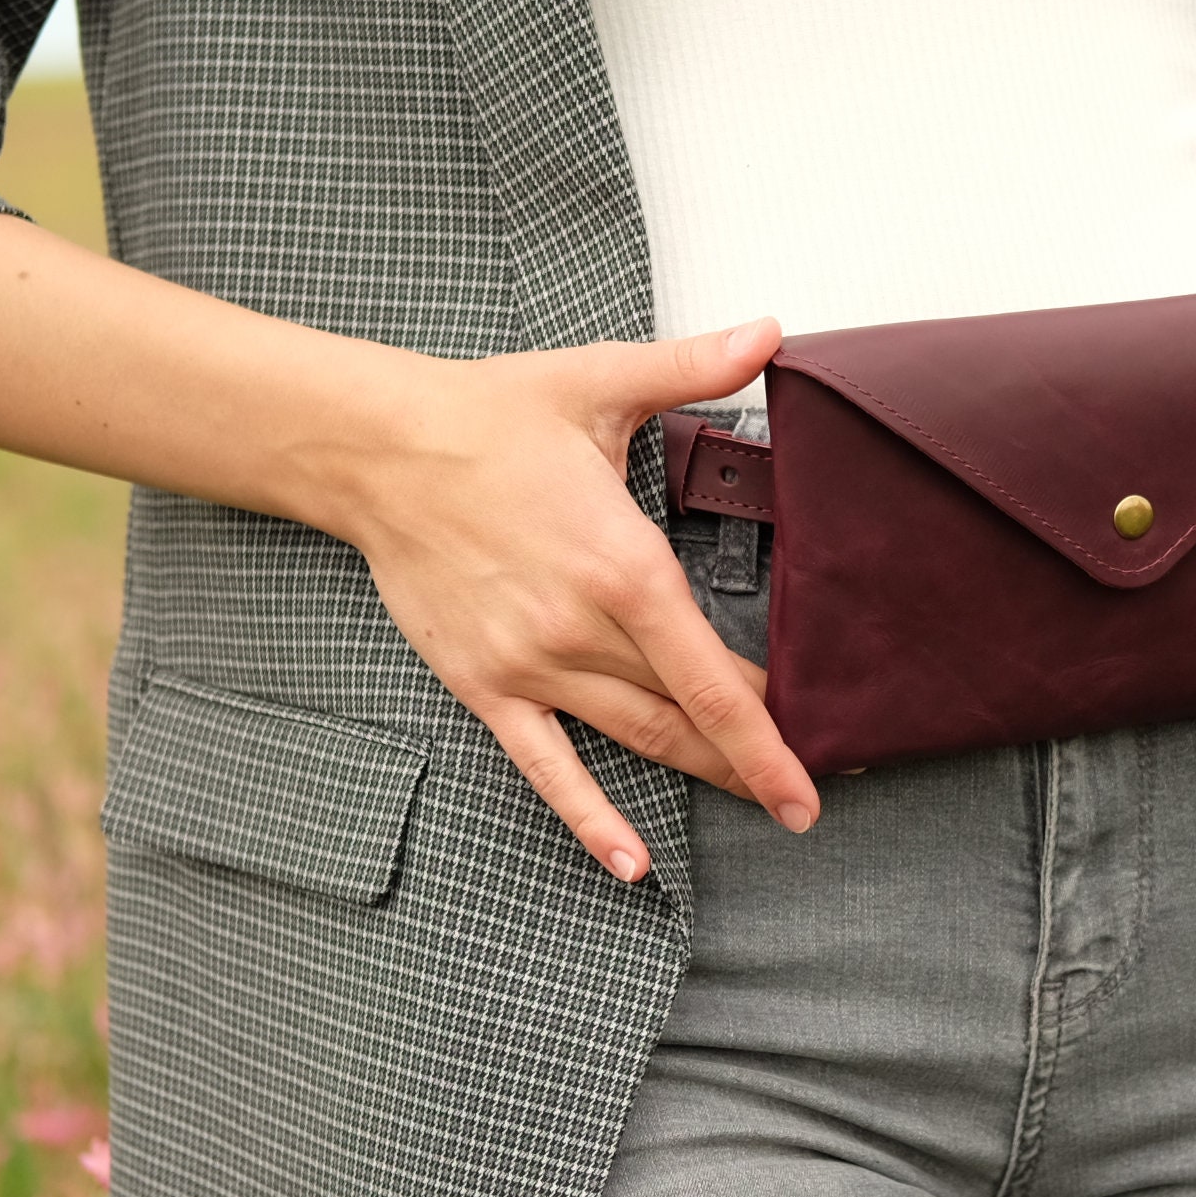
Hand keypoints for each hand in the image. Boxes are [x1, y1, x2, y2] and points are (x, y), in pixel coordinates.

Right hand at [330, 319, 821, 880]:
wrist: (376, 448)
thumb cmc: (491, 416)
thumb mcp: (601, 381)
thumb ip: (695, 367)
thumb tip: (771, 332)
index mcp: (624, 564)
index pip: (713, 672)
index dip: (772, 732)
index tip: (820, 769)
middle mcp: (581, 628)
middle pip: (687, 714)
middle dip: (758, 758)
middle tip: (815, 796)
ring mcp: (530, 664)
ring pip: (635, 739)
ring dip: (701, 778)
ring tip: (760, 810)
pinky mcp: (486, 683)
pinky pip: (545, 766)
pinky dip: (589, 819)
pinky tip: (631, 864)